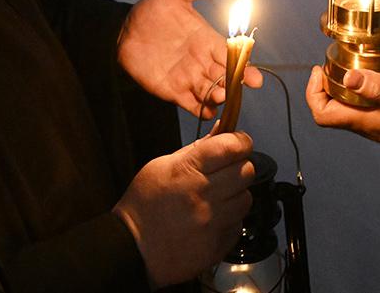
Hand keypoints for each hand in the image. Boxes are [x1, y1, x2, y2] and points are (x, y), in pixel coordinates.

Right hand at [113, 131, 254, 288]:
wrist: (133, 250)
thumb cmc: (144, 205)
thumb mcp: (162, 166)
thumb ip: (196, 149)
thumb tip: (221, 131)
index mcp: (187, 170)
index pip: (231, 146)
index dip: (240, 141)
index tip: (238, 143)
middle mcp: (203, 195)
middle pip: (246, 170)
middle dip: (239, 166)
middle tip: (226, 171)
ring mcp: (212, 222)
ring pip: (246, 198)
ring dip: (236, 194)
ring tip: (217, 198)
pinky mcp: (218, 244)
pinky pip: (238, 223)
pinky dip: (230, 219)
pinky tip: (212, 219)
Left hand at [118, 0, 262, 117]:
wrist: (124, 32)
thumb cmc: (151, 11)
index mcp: (207, 40)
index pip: (232, 56)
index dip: (245, 67)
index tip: (255, 78)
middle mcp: (203, 61)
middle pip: (225, 77)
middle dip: (233, 85)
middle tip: (232, 88)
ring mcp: (189, 77)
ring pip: (211, 92)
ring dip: (218, 97)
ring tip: (218, 97)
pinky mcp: (173, 91)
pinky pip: (192, 104)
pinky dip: (201, 110)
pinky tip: (207, 112)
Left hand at [304, 65, 379, 190]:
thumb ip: (379, 88)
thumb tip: (347, 78)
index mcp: (364, 121)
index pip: (322, 114)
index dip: (313, 93)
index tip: (320, 71)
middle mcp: (366, 125)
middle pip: (331, 109)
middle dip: (325, 85)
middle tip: (334, 63)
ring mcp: (377, 124)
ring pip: (347, 106)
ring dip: (343, 86)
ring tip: (352, 64)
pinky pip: (365, 105)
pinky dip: (363, 89)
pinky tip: (377, 75)